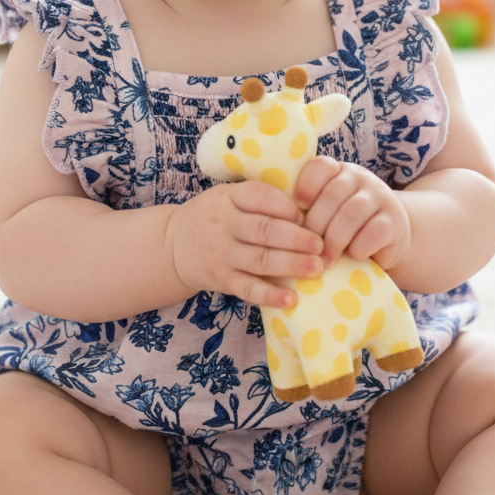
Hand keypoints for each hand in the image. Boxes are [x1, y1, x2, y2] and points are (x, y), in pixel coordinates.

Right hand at [165, 182, 324, 309]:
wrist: (173, 244)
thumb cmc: (215, 216)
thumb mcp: (229, 196)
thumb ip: (261, 199)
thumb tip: (309, 206)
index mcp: (229, 198)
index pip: (259, 196)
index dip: (286, 205)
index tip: (308, 213)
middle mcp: (224, 225)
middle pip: (264, 231)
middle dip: (296, 238)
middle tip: (321, 244)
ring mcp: (222, 254)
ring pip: (260, 260)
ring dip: (291, 265)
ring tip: (316, 268)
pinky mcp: (221, 280)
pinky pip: (247, 289)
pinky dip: (269, 296)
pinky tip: (291, 299)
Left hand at [294, 157, 411, 271]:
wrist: (387, 242)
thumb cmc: (344, 228)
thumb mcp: (326, 214)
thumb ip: (308, 211)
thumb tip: (278, 225)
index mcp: (338, 171)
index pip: (321, 166)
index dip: (306, 185)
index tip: (299, 208)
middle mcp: (360, 178)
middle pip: (332, 194)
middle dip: (316, 224)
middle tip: (308, 248)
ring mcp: (380, 197)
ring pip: (351, 214)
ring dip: (334, 241)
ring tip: (325, 261)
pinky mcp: (394, 222)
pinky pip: (373, 232)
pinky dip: (358, 248)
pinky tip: (353, 257)